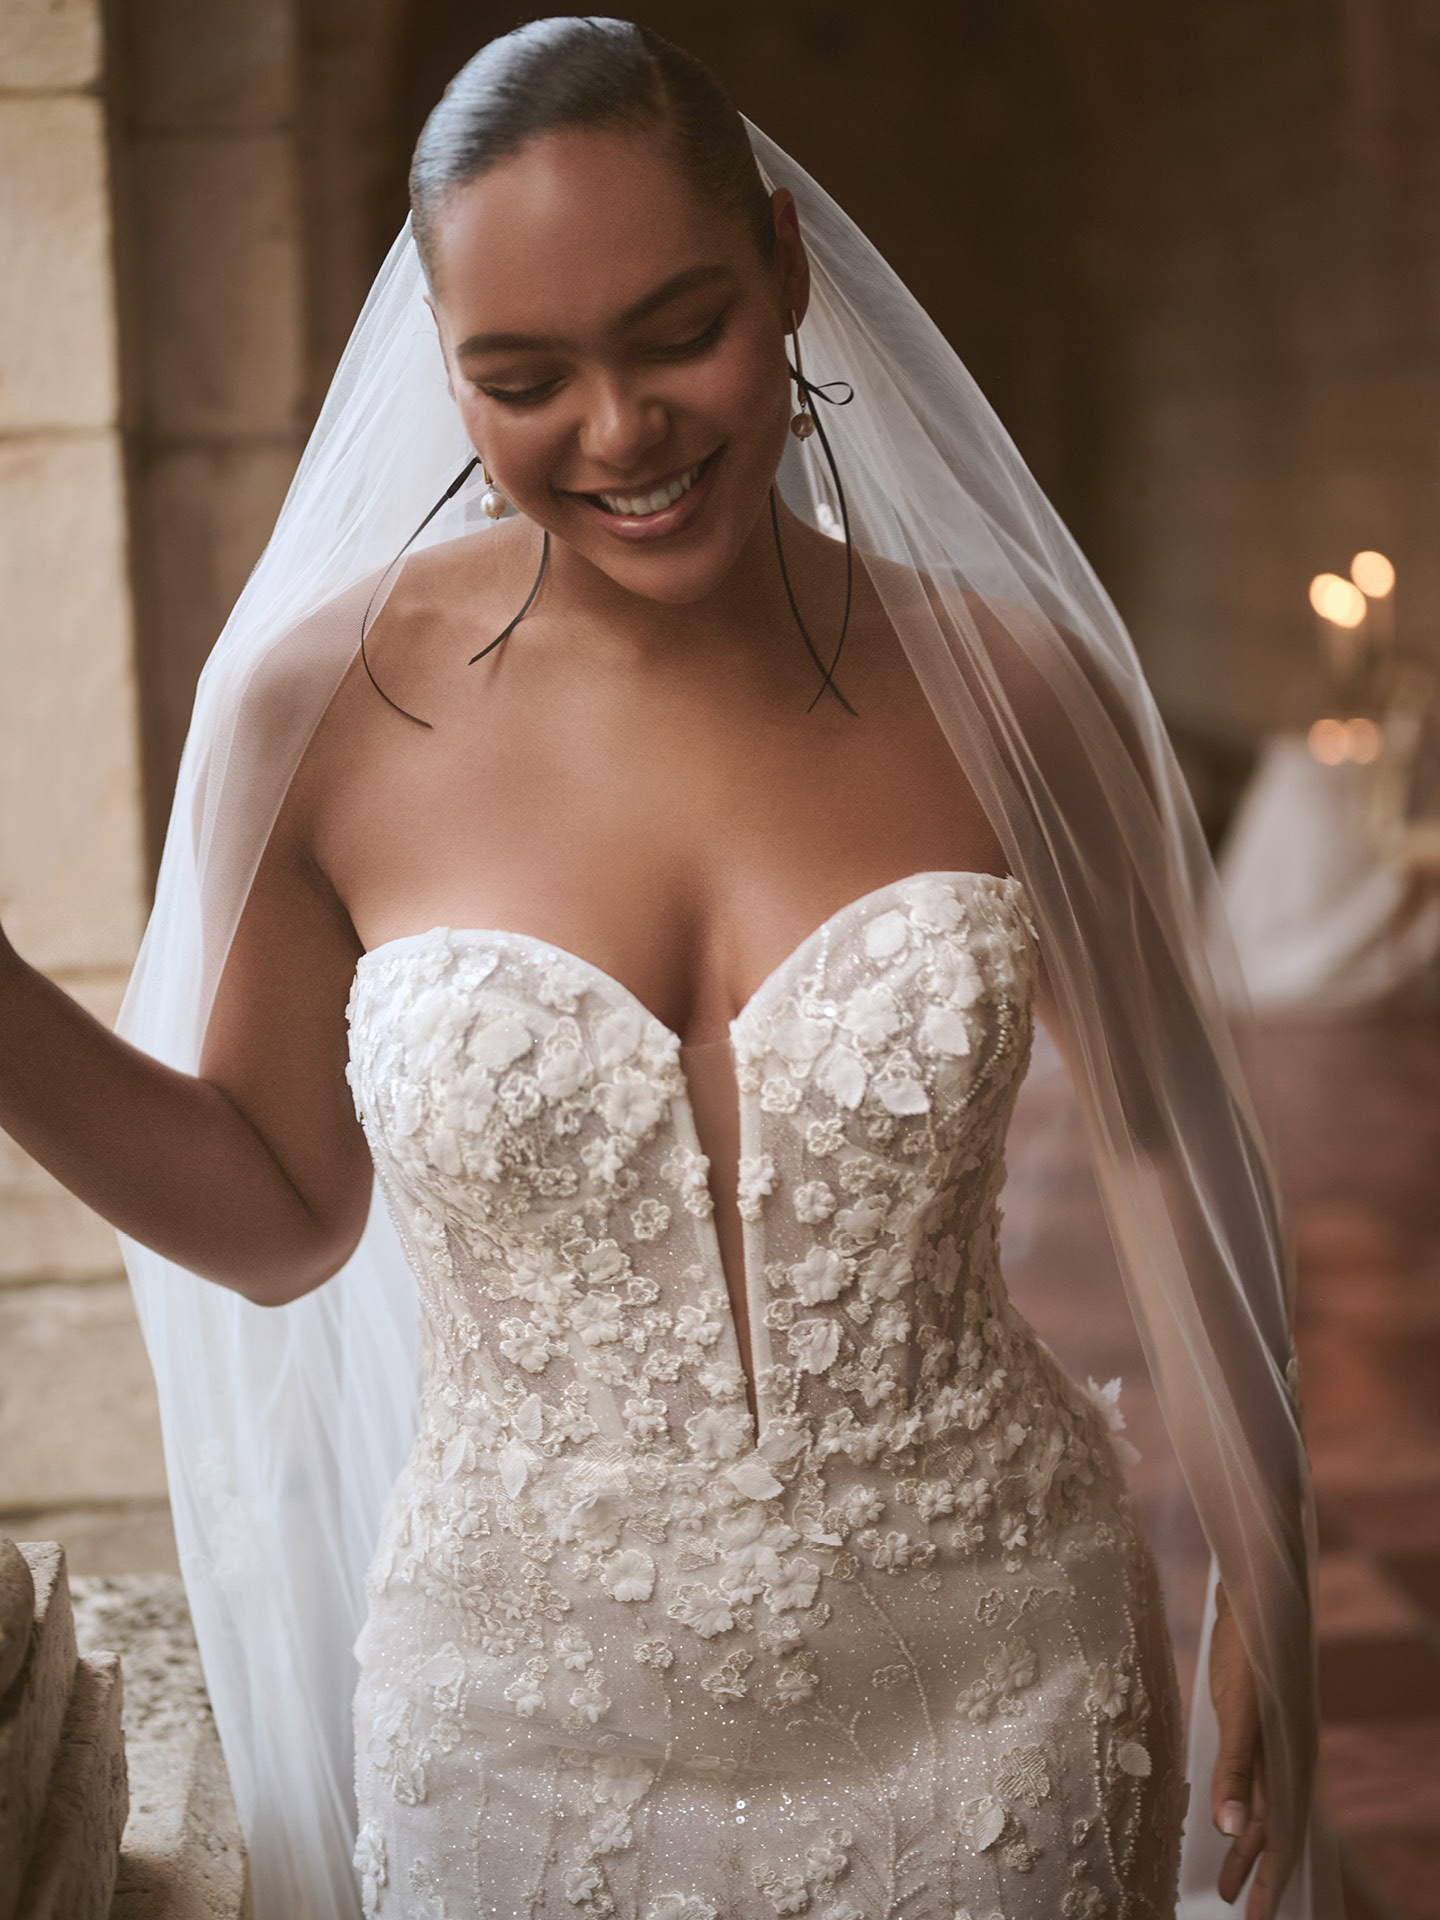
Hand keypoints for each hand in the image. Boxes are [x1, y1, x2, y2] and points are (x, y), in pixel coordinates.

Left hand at [1209, 1584, 1276, 1916]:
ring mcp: (1263, 1741)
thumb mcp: (1238, 1713)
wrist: (1251, 1599)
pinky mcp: (1247, 1722)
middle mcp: (1278, 1759)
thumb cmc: (1247, 1653)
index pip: (1278, 1838)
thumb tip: (1231, 1831)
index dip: (1267, 1880)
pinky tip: (1224, 1811)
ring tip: (1227, 1877)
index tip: (1255, 1918)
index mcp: (1282, 1764)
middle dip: (1254, 1871)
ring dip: (1245, 1842)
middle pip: (1267, 1829)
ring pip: (1257, 1806)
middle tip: (1236, 1907)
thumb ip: (1234, 1772)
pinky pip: (1246, 1778)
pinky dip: (1238, 1803)